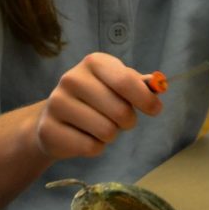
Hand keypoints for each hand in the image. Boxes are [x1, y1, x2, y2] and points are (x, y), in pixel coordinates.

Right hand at [34, 53, 162, 159]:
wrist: (56, 118)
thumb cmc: (96, 98)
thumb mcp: (117, 84)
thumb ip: (139, 84)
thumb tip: (159, 85)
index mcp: (93, 62)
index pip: (125, 81)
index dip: (145, 99)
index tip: (155, 109)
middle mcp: (71, 78)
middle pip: (120, 111)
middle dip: (128, 121)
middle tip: (121, 120)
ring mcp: (57, 103)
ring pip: (106, 131)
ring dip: (111, 135)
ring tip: (100, 126)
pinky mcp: (49, 129)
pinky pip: (90, 147)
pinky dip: (95, 147)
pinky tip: (85, 136)